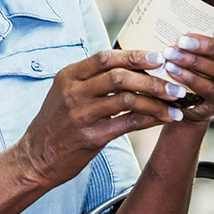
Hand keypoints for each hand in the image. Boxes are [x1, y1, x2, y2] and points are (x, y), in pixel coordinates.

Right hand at [13, 48, 184, 187]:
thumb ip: (92, 78)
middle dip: (152, 79)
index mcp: (68, 76)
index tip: (158, 57)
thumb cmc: (57, 123)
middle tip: (175, 83)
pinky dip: (150, 119)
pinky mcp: (91, 137)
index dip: (134, 56)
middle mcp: (73, 93)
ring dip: (156, 100)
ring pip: (127, 100)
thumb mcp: (66, 92)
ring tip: (177, 102)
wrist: (36, 157)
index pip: (105, 58)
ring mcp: (81, 115)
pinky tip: (164, 118)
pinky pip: (128, 124)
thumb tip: (130, 64)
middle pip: (119, 77)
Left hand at [159, 24, 213, 121]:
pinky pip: (212, 91)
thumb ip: (197, 20)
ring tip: (173, 55)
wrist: (186, 89)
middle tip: (182, 41)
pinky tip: (175, 71)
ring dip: (196, 63)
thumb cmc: (191, 51)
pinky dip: (192, 80)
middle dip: (208, 48)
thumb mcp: (198, 34)